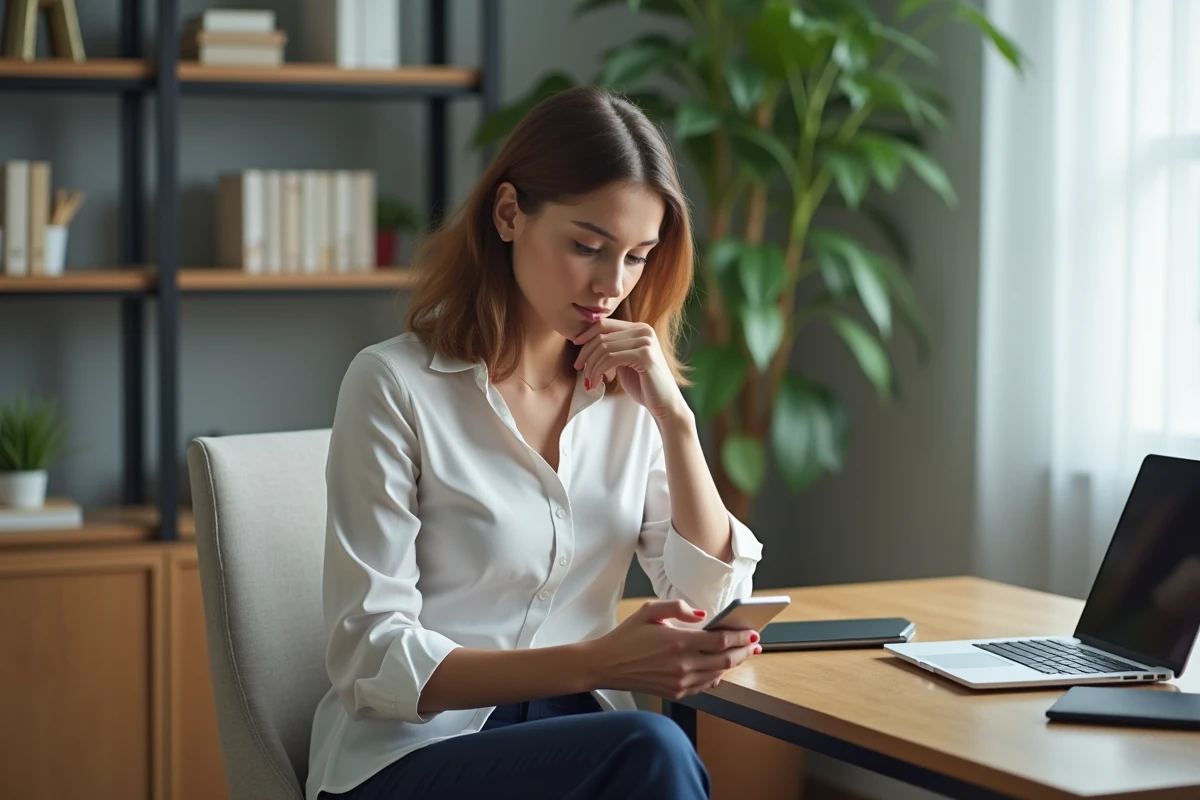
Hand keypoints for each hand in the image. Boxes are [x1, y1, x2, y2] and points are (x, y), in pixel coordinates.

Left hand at [572, 319, 687, 421]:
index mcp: (639, 328)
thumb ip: (612, 349)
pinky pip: (611, 358)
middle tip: (578, 368)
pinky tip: (596, 383)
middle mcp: (644, 330)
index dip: (586, 334)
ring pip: (604, 347)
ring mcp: (645, 341)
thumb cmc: (643, 385)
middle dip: (586, 353)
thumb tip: (584, 342)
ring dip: (591, 366)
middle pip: (602, 335)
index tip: (576, 347)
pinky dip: (598, 371)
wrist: (664, 404)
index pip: (605, 324)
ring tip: (590, 380)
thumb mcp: (624, 362)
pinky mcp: (645, 355)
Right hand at [583, 599, 761, 699]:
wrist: (606, 665)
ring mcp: (680, 682)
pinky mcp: (676, 692)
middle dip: (745, 651)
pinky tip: (721, 668)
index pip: (721, 641)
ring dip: (734, 664)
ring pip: (718, 674)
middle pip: (726, 659)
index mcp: (679, 642)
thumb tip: (703, 614)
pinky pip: (705, 686)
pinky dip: (717, 676)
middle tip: (755, 644)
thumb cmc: (627, 636)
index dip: (741, 637)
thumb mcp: (650, 611)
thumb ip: (679, 607)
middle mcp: (683, 665)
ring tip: (743, 654)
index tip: (752, 631)